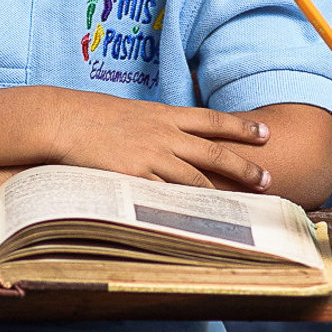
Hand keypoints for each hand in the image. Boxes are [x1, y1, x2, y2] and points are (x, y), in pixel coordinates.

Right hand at [44, 88, 271, 189]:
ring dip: (222, 194)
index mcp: (164, 114)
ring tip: (241, 207)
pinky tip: (200, 219)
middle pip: (214, 152)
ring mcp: (151, 156)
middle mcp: (164, 134)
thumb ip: (153, 123)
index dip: (241, 127)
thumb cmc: (89, 115)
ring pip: (196, 179)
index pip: (212, 120)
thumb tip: (167, 133)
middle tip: (269, 179)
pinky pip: (166, 197)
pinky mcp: (135, 176)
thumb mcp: (129, 111)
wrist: (63, 119)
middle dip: (245, 166)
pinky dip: (185, 208)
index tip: (266, 133)